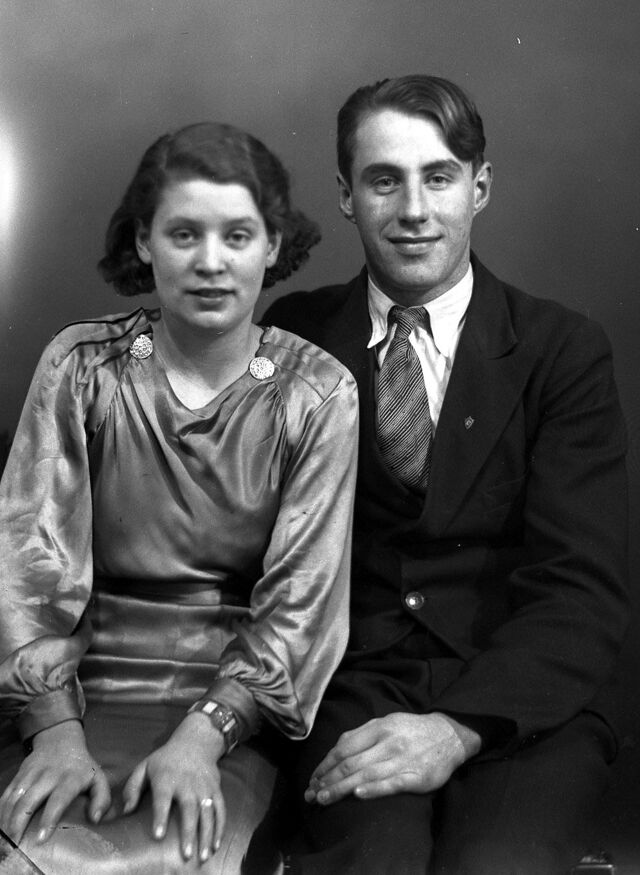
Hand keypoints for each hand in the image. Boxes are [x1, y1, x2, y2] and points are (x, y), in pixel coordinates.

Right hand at [0, 719, 110, 844]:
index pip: (59, 799)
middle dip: (19, 823)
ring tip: (6, 840)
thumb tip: (95, 818)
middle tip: (15, 845)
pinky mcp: (19, 774)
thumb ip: (101, 798)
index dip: (50, 818)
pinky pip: (7, 793)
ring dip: (7, 819)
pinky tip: (1, 825)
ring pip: (15, 797)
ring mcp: (31, 773)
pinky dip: (2, 810)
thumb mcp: (98, 778)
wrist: (61, 740)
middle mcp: (49, 775)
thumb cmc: (81, 766)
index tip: (41, 838)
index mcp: (70, 777)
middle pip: (29, 800)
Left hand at [123, 712, 225, 864]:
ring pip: (207, 812)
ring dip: (207, 835)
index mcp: (167, 778)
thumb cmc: (165, 759)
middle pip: (189, 809)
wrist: (195, 741)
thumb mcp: (145, 766)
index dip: (161, 817)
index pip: (163, 798)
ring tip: (203, 856)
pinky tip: (216, 845)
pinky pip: (220, 809)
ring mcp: (204, 786)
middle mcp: (187, 783)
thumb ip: (133, 788)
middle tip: (186, 854)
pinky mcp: (216, 789)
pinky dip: (220, 827)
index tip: (158, 835)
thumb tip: (126, 812)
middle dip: (188, 832)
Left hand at [305, 712, 480, 804]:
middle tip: (311, 794)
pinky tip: (358, 795)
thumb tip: (336, 750)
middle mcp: (388, 743)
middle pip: (351, 763)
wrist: (450, 735)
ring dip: (342, 789)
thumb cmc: (412, 730)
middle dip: (328, 780)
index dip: (326, 764)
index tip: (313, 779)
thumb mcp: (386, 722)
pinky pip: (392, 784)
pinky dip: (374, 789)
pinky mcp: (417, 777)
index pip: (344, 748)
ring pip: (366, 775)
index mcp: (379, 728)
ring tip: (324, 799)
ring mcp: (403, 760)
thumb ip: (362, 735)